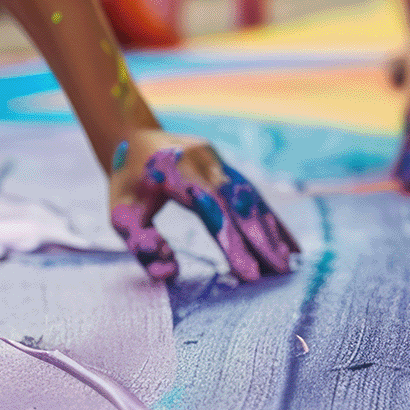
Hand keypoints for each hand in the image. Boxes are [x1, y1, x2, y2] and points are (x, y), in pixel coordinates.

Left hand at [108, 132, 299, 282]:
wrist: (135, 135)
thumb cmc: (127, 181)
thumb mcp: (120, 212)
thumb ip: (141, 242)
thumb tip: (170, 272)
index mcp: (176, 170)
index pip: (211, 212)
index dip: (232, 243)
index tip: (250, 274)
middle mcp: (204, 162)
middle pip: (239, 204)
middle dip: (261, 240)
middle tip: (281, 272)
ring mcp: (220, 162)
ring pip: (252, 199)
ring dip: (271, 231)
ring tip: (290, 262)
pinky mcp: (229, 168)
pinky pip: (254, 196)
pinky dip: (272, 220)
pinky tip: (290, 243)